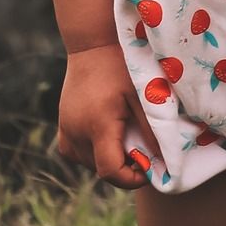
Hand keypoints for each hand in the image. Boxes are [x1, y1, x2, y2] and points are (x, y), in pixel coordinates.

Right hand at [53, 43, 152, 191]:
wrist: (92, 46)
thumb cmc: (121, 66)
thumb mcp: (143, 95)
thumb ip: (152, 130)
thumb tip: (164, 162)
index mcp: (98, 125)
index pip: (110, 172)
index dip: (131, 179)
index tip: (148, 169)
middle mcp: (76, 132)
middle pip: (101, 171)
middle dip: (125, 168)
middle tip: (143, 149)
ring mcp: (66, 131)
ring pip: (90, 165)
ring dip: (110, 160)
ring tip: (127, 138)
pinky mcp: (62, 128)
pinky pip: (77, 155)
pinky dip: (94, 153)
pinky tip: (109, 136)